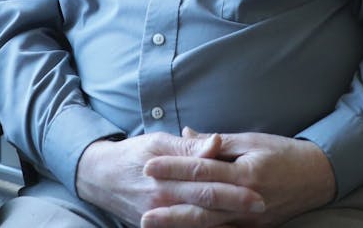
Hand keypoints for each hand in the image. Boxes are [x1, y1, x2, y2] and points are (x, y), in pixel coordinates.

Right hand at [76, 132, 265, 226]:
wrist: (100, 177)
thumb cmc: (134, 155)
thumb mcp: (158, 142)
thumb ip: (189, 148)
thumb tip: (216, 142)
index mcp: (165, 176)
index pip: (204, 182)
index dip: (232, 187)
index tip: (257, 188)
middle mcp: (163, 201)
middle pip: (206, 207)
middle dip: (235, 207)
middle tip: (262, 205)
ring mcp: (159, 219)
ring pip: (198, 224)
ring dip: (225, 223)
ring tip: (252, 222)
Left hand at [140, 129, 336, 227]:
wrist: (318, 177)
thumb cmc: (283, 153)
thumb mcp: (251, 140)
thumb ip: (216, 141)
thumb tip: (186, 134)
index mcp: (245, 172)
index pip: (202, 171)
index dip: (174, 169)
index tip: (149, 166)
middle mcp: (247, 200)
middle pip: (201, 205)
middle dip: (170, 206)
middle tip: (143, 206)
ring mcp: (251, 220)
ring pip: (209, 225)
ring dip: (179, 225)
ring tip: (153, 223)